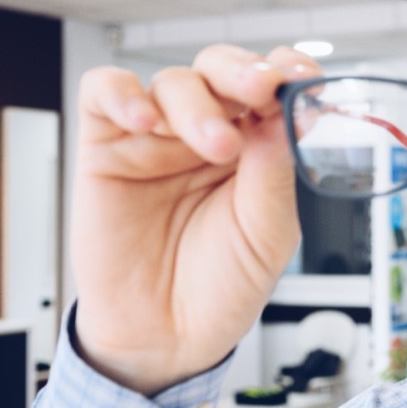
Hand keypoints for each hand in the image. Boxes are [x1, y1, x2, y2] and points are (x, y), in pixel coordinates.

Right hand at [71, 45, 319, 395]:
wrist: (166, 338)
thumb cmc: (221, 287)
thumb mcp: (267, 234)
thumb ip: (273, 173)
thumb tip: (284, 114)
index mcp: (254, 146)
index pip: (271, 88)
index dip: (287, 71)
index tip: (303, 79)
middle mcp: (206, 132)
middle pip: (221, 69)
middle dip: (244, 71)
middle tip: (261, 90)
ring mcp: (157, 137)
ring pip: (173, 80)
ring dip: (198, 103)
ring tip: (214, 145)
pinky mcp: (106, 147)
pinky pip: (104, 93)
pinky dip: (121, 93)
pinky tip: (144, 119)